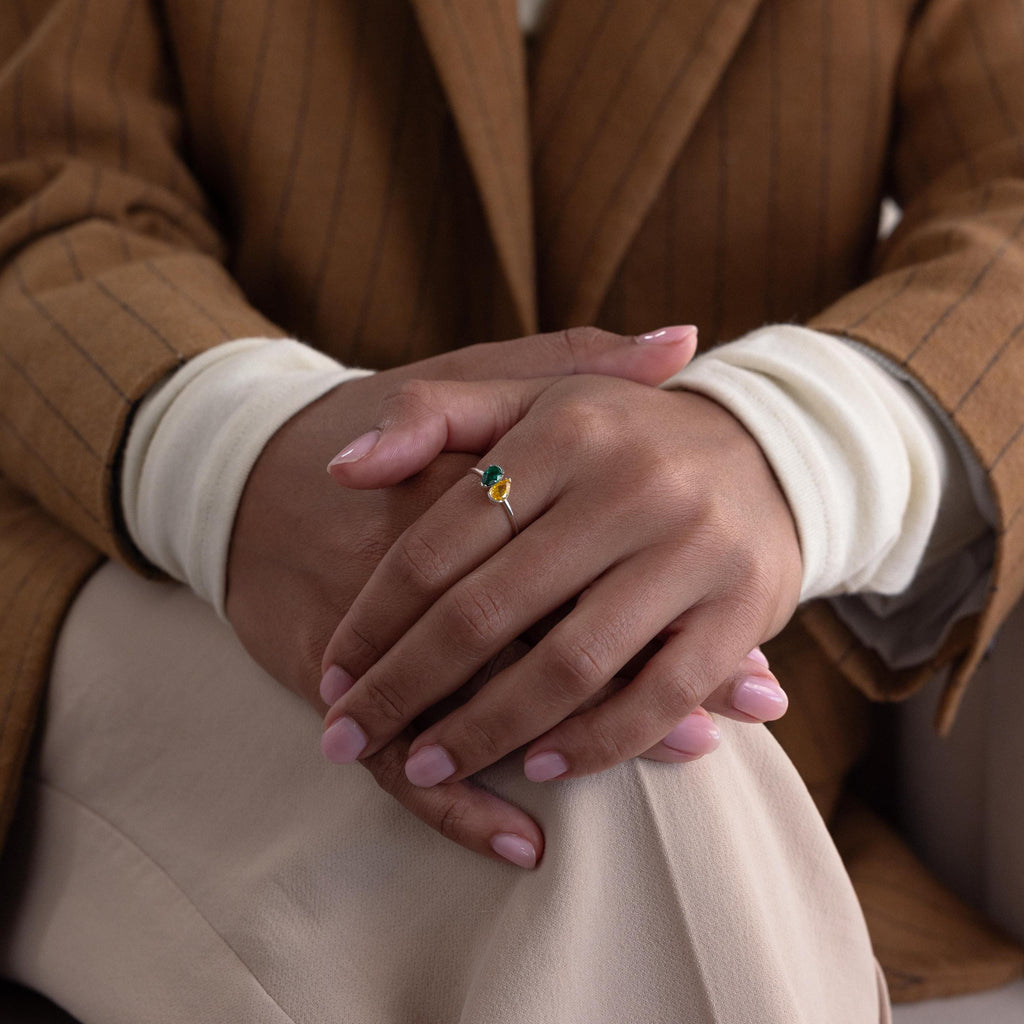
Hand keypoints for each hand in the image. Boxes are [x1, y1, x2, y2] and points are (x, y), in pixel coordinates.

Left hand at [229, 325, 782, 866]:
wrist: (771, 449)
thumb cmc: (622, 434)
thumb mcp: (530, 397)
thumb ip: (433, 418)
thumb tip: (340, 469)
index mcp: (562, 430)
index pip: (440, 541)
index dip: (376, 618)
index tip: (334, 673)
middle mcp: (629, 485)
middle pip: (488, 611)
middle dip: (406, 687)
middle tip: (349, 738)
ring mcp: (692, 550)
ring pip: (570, 665)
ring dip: (487, 730)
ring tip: (425, 762)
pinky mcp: (743, 608)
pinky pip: (659, 695)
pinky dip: (597, 742)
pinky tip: (540, 767)